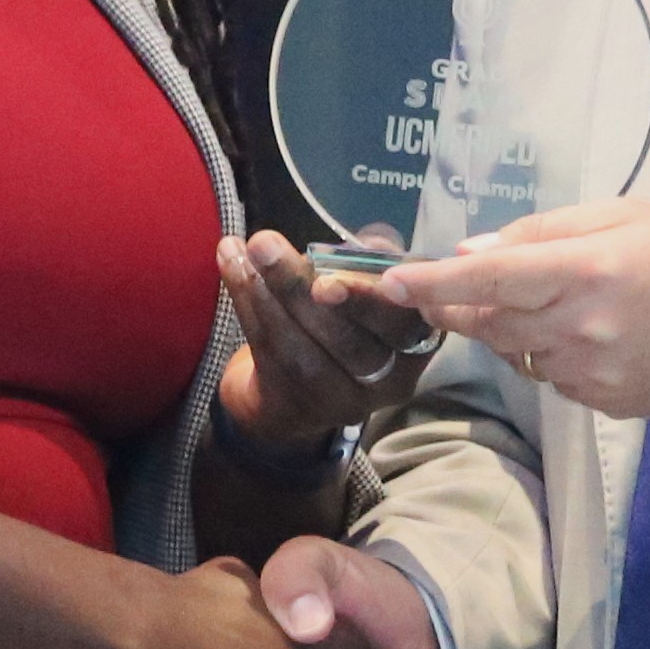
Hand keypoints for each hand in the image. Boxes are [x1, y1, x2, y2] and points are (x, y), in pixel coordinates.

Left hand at [211, 229, 441, 459]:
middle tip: (271, 246)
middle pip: (353, 344)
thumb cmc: (343, 321)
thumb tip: (374, 241)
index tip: (346, 265)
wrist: (295, 390)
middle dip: (307, 291)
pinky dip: (247, 303)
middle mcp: (389, 381)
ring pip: (304, 351)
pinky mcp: (298, 407)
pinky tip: (231, 261)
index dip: (373, 300)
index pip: (405, 324)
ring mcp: (343, 401)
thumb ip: (372, 264)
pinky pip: (270, 353)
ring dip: (272, 292)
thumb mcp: (367, 288)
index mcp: (418, 344)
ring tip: (250, 248)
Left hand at [383, 200, 649, 419]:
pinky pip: (551, 377)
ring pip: (517, 352)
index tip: (386, 283)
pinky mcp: (602, 402)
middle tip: (445, 291)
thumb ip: (541, 232)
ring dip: (513, 328)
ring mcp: (590, 371)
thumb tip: (471, 253)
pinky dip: (551, 354)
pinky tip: (590, 334)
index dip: (431, 283)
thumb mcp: (619, 214)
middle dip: (458, 307)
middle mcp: (578, 326)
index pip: (486, 277)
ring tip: (557, 302)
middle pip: (488, 322)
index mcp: (583, 270)